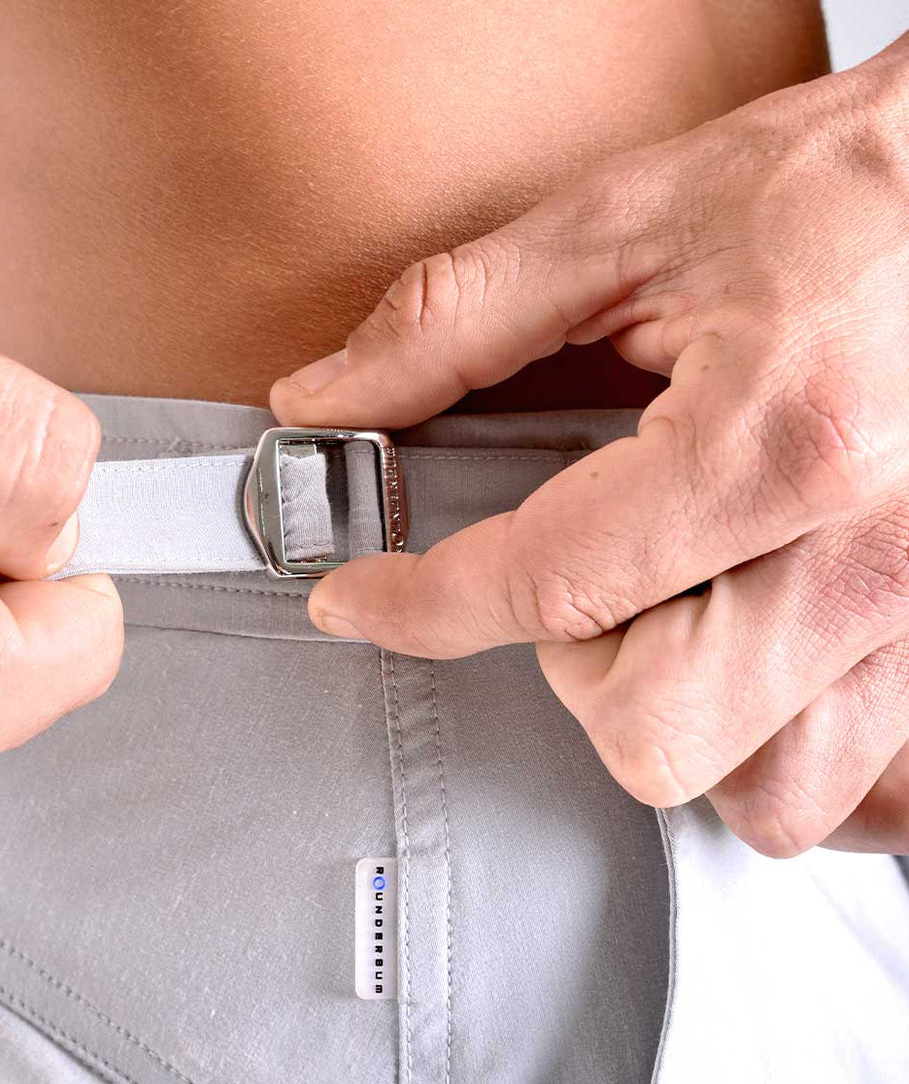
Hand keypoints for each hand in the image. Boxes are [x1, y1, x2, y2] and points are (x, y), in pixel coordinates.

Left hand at [270, 40, 908, 856]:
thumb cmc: (844, 187)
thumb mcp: (633, 225)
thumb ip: (459, 321)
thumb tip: (328, 402)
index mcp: (780, 441)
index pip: (549, 586)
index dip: (420, 606)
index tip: (355, 603)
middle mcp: (868, 554)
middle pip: (654, 736)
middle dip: (578, 675)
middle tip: (586, 579)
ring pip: (762, 796)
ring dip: (681, 719)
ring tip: (679, 612)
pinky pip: (849, 790)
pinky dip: (775, 747)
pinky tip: (750, 660)